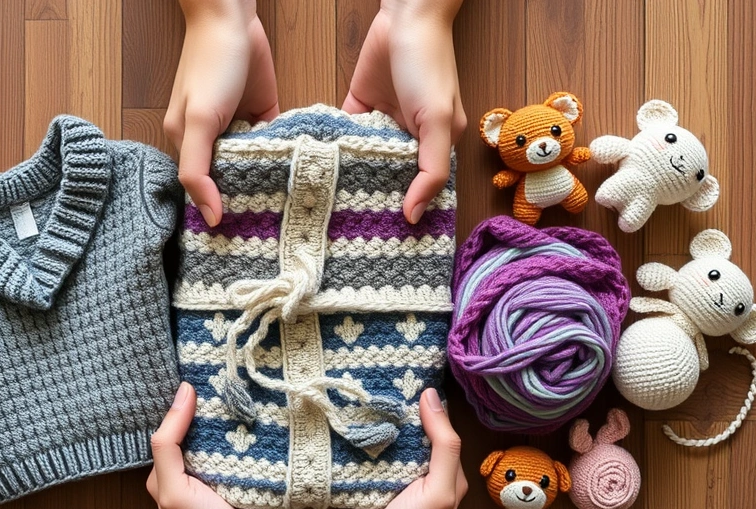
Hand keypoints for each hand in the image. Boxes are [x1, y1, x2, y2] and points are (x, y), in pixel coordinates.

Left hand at [147, 382, 264, 508]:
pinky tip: (253, 414)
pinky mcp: (235, 468)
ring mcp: (212, 466)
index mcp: (165, 467)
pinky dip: (243, 430)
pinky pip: (236, 443)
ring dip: (229, 415)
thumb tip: (182, 395)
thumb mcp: (174, 488)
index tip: (199, 376)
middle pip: (196, 424)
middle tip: (223, 377)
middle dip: (208, 404)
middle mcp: (187, 463)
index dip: (183, 402)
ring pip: (217, 431)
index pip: (170, 424)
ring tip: (241, 390)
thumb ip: (167, 446)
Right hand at [165, 0, 278, 226]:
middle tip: (273, 234)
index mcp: (189, 144)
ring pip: (257, 163)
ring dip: (271, 179)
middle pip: (232, 178)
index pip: (203, 189)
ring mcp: (240, 126)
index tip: (239, 242)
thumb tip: (210, 217)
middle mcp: (214, 139)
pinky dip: (285, 154)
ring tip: (293, 214)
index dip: (219, 212)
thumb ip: (198, 171)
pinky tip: (302, 176)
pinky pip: (275, 143)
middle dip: (249, 199)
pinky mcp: (265, 113)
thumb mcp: (198, 121)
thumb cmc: (208, 66)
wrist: (232, 18)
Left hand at [342, 0, 466, 223]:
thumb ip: (429, 170)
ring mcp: (383, 122)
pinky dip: (334, 147)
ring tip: (328, 208)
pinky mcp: (359, 106)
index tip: (386, 239)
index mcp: (435, 144)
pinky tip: (318, 169)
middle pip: (390, 175)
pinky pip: (345, 134)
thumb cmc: (429, 66)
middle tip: (349, 231)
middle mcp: (409, 137)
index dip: (406, 211)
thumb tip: (414, 216)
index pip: (420, 188)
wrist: (405, 16)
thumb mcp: (436, 121)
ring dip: (349, 174)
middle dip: (372, 197)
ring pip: (364, 157)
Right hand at [355, 388, 467, 508]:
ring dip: (383, 419)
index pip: (443, 426)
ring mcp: (401, 470)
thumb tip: (433, 398)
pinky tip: (357, 418)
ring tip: (368, 390)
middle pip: (416, 428)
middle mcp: (426, 466)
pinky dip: (368, 435)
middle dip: (403, 407)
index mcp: (448, 468)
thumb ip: (444, 447)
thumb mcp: (439, 489)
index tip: (413, 376)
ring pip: (394, 436)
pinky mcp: (378, 474)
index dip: (430, 402)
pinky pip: (376, 449)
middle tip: (385, 377)